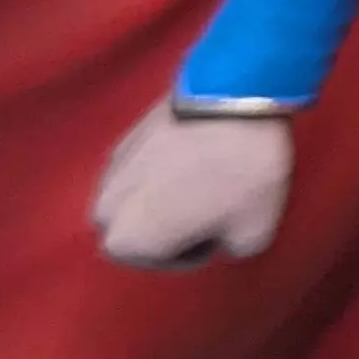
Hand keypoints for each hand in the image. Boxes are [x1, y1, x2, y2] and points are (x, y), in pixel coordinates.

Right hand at [92, 100, 293, 267]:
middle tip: (212, 206)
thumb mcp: (253, 237)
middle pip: (143, 230)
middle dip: (172, 224)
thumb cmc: (243, 175)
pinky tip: (197, 157)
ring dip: (165, 197)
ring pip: (139, 200)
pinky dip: (163, 170)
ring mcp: (111, 170)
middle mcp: (105, 209)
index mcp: (126, 243)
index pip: (165, 260)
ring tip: (207, 180)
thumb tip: (218, 233)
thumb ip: (225, 250)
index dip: (200, 247)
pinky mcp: (124, 137)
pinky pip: (141, 170)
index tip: (223, 222)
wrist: (236, 98)